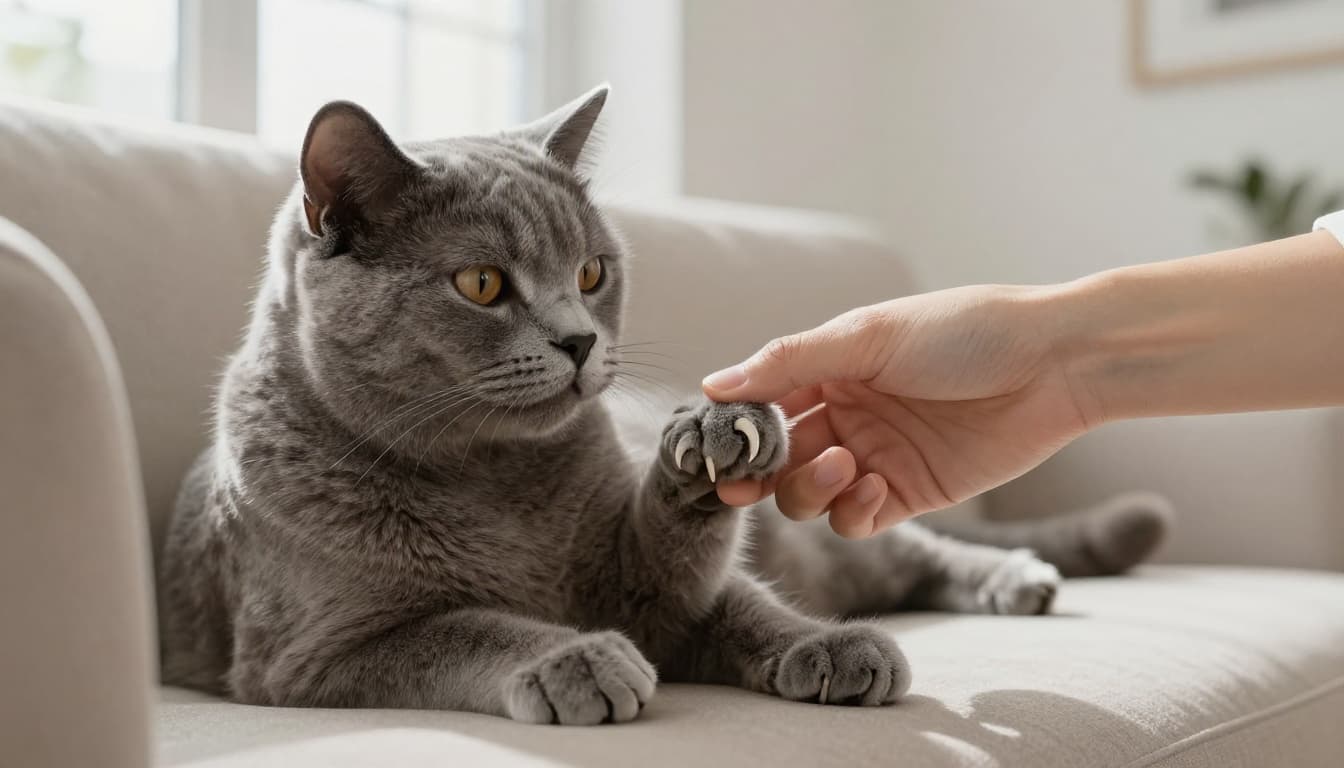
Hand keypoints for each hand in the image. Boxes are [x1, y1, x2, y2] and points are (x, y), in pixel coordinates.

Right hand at [702, 284, 1092, 537]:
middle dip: (760, 472)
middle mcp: (846, 413)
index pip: (762, 403)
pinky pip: (858, 519)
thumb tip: (713, 385)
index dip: (737, 428)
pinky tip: (874, 484)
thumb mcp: (868, 335)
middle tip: (744, 483)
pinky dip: (853, 511)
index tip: (717, 447)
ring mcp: (875, 456)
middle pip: (778, 457)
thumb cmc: (964, 332)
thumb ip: (789, 362)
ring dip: (810, 487)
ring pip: (810, 494)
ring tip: (844, 464)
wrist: (1053, 364)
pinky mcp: (910, 494)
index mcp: (830, 367)